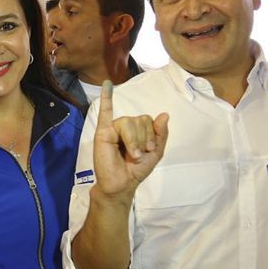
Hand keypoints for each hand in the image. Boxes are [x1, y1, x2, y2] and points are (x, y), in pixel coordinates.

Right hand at [92, 81, 167, 202]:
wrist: (122, 183)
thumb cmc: (136, 170)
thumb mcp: (156, 152)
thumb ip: (160, 134)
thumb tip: (164, 114)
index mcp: (138, 129)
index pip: (148, 120)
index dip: (151, 134)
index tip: (148, 151)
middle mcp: (126, 126)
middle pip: (139, 120)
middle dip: (143, 138)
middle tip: (138, 155)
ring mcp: (113, 128)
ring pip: (129, 122)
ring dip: (134, 140)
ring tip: (131, 154)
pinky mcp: (103, 132)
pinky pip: (105, 112)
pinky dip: (106, 97)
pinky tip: (107, 84)